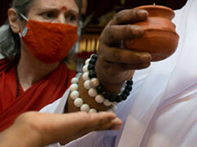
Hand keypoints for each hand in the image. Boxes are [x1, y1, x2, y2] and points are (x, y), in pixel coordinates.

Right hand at [0, 111, 121, 146]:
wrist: (33, 129)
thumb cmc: (56, 128)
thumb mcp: (81, 122)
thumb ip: (97, 120)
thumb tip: (113, 118)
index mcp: (82, 128)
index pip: (99, 125)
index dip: (108, 123)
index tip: (117, 122)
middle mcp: (76, 127)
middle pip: (94, 123)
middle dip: (105, 122)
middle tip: (115, 120)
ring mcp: (68, 123)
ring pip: (86, 120)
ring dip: (96, 118)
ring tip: (104, 116)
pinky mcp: (59, 119)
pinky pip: (75, 116)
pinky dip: (82, 114)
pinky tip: (82, 113)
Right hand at [95, 8, 152, 91]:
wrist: (110, 69)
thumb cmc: (126, 47)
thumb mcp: (132, 37)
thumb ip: (148, 30)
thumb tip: (173, 25)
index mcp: (114, 26)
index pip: (120, 17)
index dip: (132, 14)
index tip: (146, 14)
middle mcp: (106, 38)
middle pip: (113, 32)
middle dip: (126, 31)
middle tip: (141, 31)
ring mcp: (105, 53)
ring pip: (117, 54)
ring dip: (133, 55)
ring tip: (148, 55)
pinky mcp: (108, 68)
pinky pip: (122, 67)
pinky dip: (136, 65)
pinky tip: (147, 63)